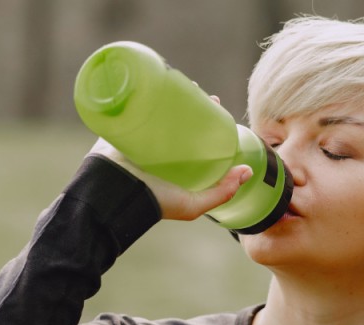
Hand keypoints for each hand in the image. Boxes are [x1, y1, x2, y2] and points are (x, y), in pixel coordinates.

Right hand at [86, 95, 252, 221]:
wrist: (115, 196)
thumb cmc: (154, 202)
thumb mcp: (193, 205)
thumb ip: (222, 193)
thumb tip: (248, 171)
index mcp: (172, 163)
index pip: (191, 133)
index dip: (205, 117)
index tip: (216, 103)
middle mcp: (155, 149)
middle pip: (174, 118)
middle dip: (188, 100)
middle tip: (198, 88)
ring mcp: (136, 137)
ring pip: (154, 109)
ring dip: (166, 92)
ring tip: (179, 80)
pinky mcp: (119, 128)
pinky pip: (130, 106)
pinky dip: (140, 92)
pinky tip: (153, 79)